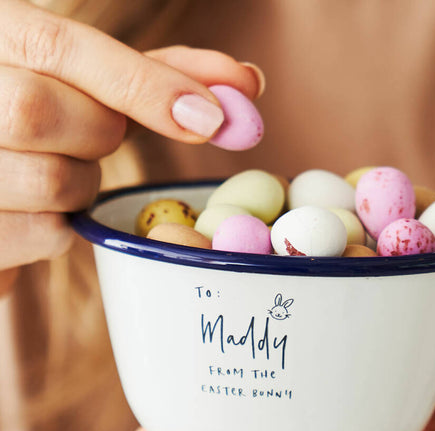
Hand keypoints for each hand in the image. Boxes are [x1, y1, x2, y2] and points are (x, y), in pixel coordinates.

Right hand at [0, 0, 262, 292]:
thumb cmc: (43, 121)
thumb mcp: (89, 83)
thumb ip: (161, 75)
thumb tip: (247, 83)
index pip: (63, 48)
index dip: (145, 84)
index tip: (213, 118)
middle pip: (46, 113)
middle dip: (97, 133)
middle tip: (96, 135)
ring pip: (56, 182)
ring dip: (82, 184)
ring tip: (60, 167)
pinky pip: (46, 234)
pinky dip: (64, 225)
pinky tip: (42, 206)